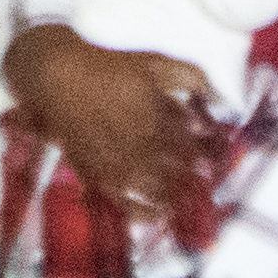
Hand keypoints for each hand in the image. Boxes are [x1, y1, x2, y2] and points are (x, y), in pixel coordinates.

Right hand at [4, 25, 214, 216]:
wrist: (58, 76)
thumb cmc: (106, 66)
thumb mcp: (153, 62)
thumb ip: (188, 76)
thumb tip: (213, 97)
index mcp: (160, 117)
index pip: (197, 146)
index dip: (212, 156)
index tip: (219, 159)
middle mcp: (143, 144)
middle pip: (182, 172)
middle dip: (198, 178)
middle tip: (205, 180)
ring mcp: (120, 163)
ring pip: (159, 191)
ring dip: (177, 197)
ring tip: (188, 199)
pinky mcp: (98, 176)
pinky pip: (125, 205)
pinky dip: (144, 214)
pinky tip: (158, 215)